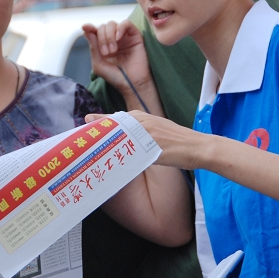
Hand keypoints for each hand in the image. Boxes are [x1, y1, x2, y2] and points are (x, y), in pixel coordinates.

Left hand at [82, 20, 151, 96]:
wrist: (132, 84)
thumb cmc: (115, 76)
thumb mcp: (99, 63)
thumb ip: (93, 46)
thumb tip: (86, 29)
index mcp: (103, 45)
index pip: (95, 32)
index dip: (90, 28)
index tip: (85, 27)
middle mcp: (113, 39)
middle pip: (102, 27)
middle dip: (101, 38)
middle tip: (106, 53)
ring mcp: (124, 37)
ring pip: (112, 24)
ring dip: (109, 36)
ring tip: (113, 51)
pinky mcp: (135, 36)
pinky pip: (126, 23)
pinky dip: (120, 28)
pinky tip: (118, 38)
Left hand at [85, 111, 204, 170]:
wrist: (199, 147)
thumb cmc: (178, 143)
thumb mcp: (156, 132)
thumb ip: (138, 134)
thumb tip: (122, 142)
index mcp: (142, 117)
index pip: (114, 120)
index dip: (98, 125)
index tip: (83, 128)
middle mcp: (142, 121)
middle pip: (112, 125)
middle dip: (95, 132)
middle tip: (79, 139)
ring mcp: (147, 132)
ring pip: (118, 136)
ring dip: (102, 143)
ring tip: (86, 149)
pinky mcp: (152, 145)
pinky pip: (131, 150)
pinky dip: (119, 154)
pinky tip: (107, 160)